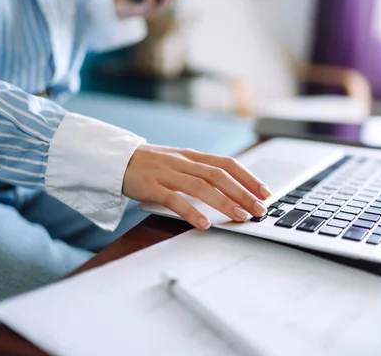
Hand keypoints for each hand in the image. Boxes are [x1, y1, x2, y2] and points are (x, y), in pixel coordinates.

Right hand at [123, 145, 272, 229]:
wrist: (115, 159)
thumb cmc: (150, 165)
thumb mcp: (178, 163)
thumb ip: (199, 172)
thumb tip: (229, 189)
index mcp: (192, 156)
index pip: (227, 163)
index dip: (248, 177)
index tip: (265, 191)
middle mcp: (183, 162)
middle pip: (219, 175)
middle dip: (242, 193)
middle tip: (258, 209)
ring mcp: (167, 173)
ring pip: (201, 186)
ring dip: (224, 202)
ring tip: (239, 217)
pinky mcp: (151, 186)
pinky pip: (174, 199)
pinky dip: (191, 212)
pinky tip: (204, 224)